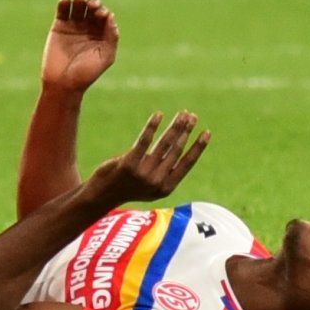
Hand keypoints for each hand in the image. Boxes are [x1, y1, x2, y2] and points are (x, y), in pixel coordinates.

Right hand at [40, 0, 117, 92]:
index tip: (101, 14)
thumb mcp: (105, 57)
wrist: (62, 83)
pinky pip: (62, 11)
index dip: (104, 12)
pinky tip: (66, 0)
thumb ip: (111, 37)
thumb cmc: (86, 73)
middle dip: (94, 3)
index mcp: (102, 35)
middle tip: (92, 5)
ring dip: (80, 0)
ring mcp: (73, 26)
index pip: (105, 17)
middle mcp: (88, 29)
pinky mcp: (58, 26)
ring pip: (78, 7)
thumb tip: (111, 17)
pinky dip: (64, 3)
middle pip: (92, 9)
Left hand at [85, 111, 208, 206]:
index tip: (207, 132)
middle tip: (192, 116)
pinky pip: (144, 141)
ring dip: (175, 127)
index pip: (187, 164)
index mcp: (166, 187)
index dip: (198, 147)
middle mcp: (157, 181)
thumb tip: (176, 149)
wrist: (102, 195)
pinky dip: (152, 126)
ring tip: (182, 114)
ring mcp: (143, 173)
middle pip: (177, 150)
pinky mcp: (128, 164)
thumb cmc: (127, 188)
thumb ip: (163, 172)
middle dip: (186, 131)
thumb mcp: (150, 187)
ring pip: (164, 145)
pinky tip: (158, 115)